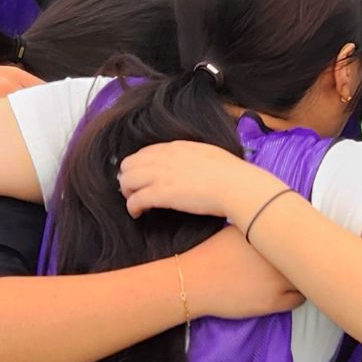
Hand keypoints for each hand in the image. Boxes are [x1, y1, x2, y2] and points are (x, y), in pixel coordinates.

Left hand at [117, 138, 266, 222]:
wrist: (235, 184)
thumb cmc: (231, 173)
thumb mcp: (209, 154)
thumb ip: (193, 157)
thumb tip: (193, 165)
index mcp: (176, 148)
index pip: (145, 152)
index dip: (140, 166)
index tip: (143, 176)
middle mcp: (164, 158)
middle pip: (129, 164)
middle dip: (128, 178)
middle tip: (135, 190)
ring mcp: (160, 175)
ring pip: (126, 180)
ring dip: (127, 192)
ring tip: (135, 202)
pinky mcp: (160, 194)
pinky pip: (135, 200)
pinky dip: (132, 207)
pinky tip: (138, 213)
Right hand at [180, 228, 301, 319]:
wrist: (193, 281)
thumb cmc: (211, 255)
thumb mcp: (237, 231)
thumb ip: (260, 229)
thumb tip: (278, 228)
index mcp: (269, 235)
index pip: (302, 237)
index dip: (302, 243)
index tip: (300, 246)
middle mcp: (277, 255)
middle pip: (307, 258)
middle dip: (304, 260)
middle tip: (300, 262)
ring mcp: (278, 279)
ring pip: (304, 280)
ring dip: (301, 279)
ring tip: (292, 278)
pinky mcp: (273, 301)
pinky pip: (298, 299)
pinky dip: (295, 296)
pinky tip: (283, 292)